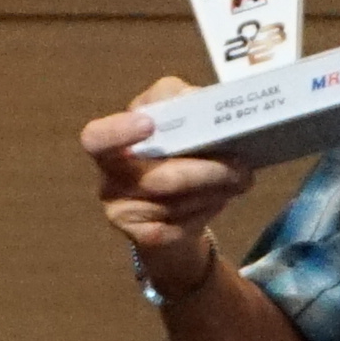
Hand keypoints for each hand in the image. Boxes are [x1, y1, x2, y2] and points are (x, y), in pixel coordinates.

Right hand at [83, 75, 253, 299]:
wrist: (170, 220)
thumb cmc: (173, 158)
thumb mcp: (173, 125)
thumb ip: (181, 106)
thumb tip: (203, 101)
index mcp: (109, 143)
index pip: (97, 137)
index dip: (120, 131)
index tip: (148, 124)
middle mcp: (109, 179)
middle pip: (158, 177)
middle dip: (206, 170)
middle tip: (241, 165)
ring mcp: (123, 213)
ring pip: (176, 202)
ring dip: (217, 188)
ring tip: (242, 177)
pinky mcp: (145, 239)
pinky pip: (183, 225)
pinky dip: (209, 209)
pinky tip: (222, 198)